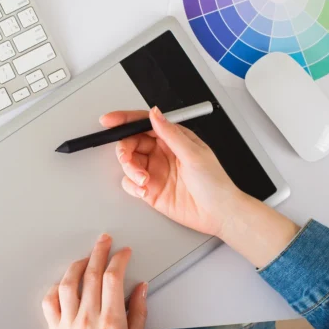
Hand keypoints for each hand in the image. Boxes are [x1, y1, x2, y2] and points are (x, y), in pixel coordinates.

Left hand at [42, 234, 147, 328]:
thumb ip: (138, 314)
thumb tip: (141, 289)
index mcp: (111, 321)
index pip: (113, 277)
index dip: (119, 259)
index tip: (123, 252)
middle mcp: (88, 319)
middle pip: (91, 274)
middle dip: (100, 252)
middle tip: (104, 241)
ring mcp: (68, 323)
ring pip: (68, 283)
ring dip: (78, 266)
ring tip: (86, 258)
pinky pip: (50, 302)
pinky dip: (56, 288)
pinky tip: (64, 282)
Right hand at [99, 107, 242, 236]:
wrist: (218, 214)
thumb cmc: (214, 183)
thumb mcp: (193, 154)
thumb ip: (170, 134)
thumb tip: (154, 114)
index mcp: (173, 139)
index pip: (144, 123)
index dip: (125, 120)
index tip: (109, 121)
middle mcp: (161, 153)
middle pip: (131, 143)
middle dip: (125, 150)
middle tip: (127, 159)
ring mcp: (155, 171)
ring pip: (129, 162)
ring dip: (130, 169)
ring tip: (142, 180)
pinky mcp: (150, 190)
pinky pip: (130, 183)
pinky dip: (131, 186)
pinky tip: (143, 190)